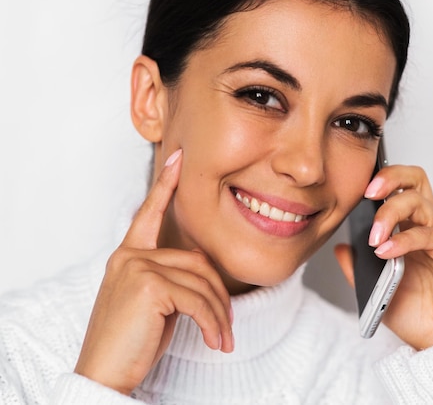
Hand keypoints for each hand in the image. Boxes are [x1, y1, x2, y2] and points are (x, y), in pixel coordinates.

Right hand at [74, 149, 233, 394]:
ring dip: (219, 315)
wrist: (104, 375)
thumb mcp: (154, 303)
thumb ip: (171, 277)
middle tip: (227, 326)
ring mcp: (136, 266)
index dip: (165, 185)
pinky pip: (197, 300)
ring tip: (222, 340)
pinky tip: (215, 343)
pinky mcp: (147, 284)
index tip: (178, 159)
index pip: (149, 214)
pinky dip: (212, 324)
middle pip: (197, 261)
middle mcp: (130, 255)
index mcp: (128, 256)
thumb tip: (202, 269)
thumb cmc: (132, 342)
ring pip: (201, 282)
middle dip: (218, 296)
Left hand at [335, 165, 432, 349]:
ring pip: (416, 200)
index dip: (378, 182)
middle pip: (413, 179)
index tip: (354, 190)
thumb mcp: (375, 290)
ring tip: (373, 238)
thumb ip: (356, 267)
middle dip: (389, 176)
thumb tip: (340, 247)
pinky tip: (386, 252)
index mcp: (407, 229)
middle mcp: (424, 225)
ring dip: (389, 214)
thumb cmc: (418, 315)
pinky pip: (427, 232)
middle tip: (368, 192)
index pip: (396, 189)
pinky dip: (403, 240)